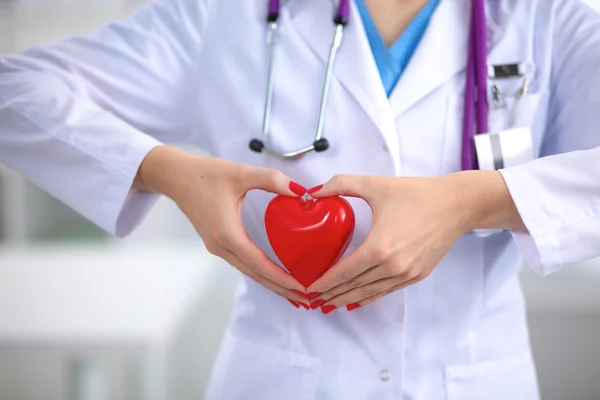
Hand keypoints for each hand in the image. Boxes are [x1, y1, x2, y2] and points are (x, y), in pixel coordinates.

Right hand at [135, 145, 309, 307]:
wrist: (175, 176)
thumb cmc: (205, 174)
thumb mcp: (241, 173)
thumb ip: (272, 179)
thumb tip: (300, 191)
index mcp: (228, 234)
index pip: (260, 264)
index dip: (283, 278)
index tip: (303, 288)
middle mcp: (221, 247)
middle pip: (256, 275)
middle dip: (281, 288)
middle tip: (307, 298)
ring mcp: (217, 247)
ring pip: (248, 271)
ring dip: (271, 282)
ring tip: (294, 290)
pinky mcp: (216, 243)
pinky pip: (242, 263)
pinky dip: (260, 271)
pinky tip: (273, 272)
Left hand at [306, 171, 524, 313]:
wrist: (456, 204)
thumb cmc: (416, 193)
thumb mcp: (375, 184)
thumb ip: (342, 184)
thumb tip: (313, 192)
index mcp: (379, 247)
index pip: (344, 272)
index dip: (325, 283)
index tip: (308, 290)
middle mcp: (393, 266)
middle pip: (355, 286)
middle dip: (332, 295)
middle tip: (312, 301)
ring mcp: (407, 274)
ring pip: (370, 293)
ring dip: (348, 299)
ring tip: (330, 304)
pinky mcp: (418, 275)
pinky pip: (387, 291)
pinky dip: (370, 297)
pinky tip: (358, 300)